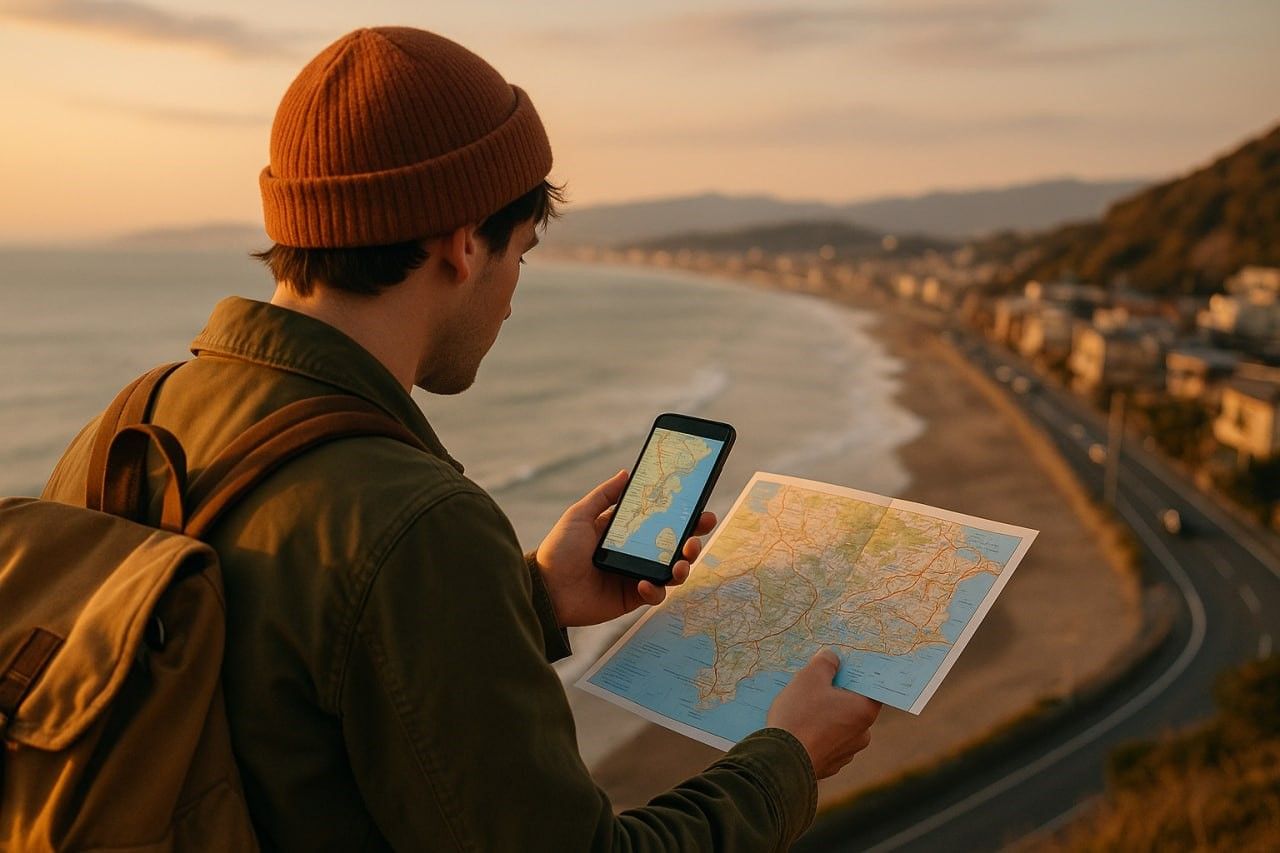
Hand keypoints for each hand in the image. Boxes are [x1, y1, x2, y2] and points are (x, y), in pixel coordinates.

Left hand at [533, 469, 716, 627]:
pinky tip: (645, 584)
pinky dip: (656, 589)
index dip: (682, 513)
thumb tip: (626, 472)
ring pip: (672, 570)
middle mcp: (636, 552)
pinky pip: (655, 594)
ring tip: (681, 562)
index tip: (699, 505)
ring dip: (684, 565)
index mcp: (626, 531)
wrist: (546, 589)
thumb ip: (604, 495)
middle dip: (693, 538)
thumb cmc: (559, 550)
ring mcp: (636, 575)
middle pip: (674, 544)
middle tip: (700, 531)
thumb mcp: (579, 515)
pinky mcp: (633, 597)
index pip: (660, 519)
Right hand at [766, 648, 882, 778]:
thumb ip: (825, 663)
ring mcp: (845, 754)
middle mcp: (861, 735)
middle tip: (813, 685)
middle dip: (834, 695)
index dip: (854, 675)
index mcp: (864, 712)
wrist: (781, 761)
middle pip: (851, 706)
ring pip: (837, 726)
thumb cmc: (800, 715)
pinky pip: (824, 742)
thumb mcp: (810, 678)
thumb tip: (832, 658)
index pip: (869, 688)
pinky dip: (814, 734)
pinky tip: (796, 728)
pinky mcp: (828, 766)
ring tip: (799, 708)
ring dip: (823, 716)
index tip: (839, 667)